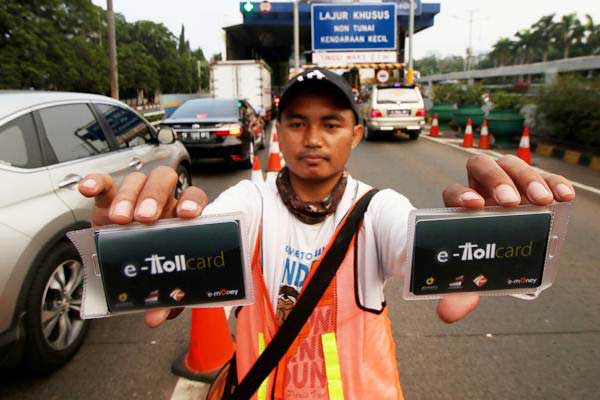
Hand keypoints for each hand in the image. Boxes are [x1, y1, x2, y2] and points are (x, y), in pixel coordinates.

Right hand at [78, 166, 207, 327]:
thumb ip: (165, 301)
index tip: (187, 215)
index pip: (194, 197)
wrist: (130, 266)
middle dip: (155, 196)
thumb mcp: (163, 286)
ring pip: (136, 181)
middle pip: (163, 181)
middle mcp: (161, 202)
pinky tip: (88, 189)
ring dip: (128, 196)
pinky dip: (95, 182)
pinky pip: (104, 184)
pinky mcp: (108, 200)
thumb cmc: (154, 270)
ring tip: (121, 220)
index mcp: (181, 217)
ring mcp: (135, 198)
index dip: (192, 202)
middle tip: (146, 219)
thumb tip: (154, 318)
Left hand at [437, 155, 575, 322]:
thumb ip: (458, 292)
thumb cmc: (478, 255)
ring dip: (527, 178)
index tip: (474, 206)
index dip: (461, 195)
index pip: (453, 192)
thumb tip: (448, 314)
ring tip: (542, 201)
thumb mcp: (469, 274)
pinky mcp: (533, 185)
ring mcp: (506, 183)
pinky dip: (554, 182)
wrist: (498, 244)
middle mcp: (479, 188)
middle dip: (496, 181)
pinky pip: (544, 176)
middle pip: (481, 167)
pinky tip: (564, 196)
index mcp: (458, 206)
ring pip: (511, 165)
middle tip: (511, 202)